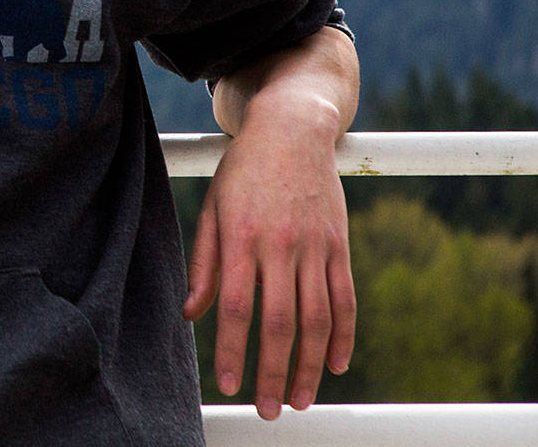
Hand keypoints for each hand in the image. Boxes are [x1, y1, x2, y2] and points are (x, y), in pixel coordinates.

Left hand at [182, 95, 354, 419]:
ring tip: (301, 399)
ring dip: (311, 365)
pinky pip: (345, 299)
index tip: (228, 384)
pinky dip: (343, 336)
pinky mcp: (340, 244)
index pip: (234, 306)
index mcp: (241, 236)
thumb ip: (204, 262)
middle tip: (270, 409)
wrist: (292, 128)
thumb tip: (191, 313)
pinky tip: (334, 364)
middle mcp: (280, 244)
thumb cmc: (244, 170)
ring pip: (318, 318)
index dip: (231, 350)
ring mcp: (315, 245)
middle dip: (274, 372)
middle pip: (280, 322)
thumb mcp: (213, 208)